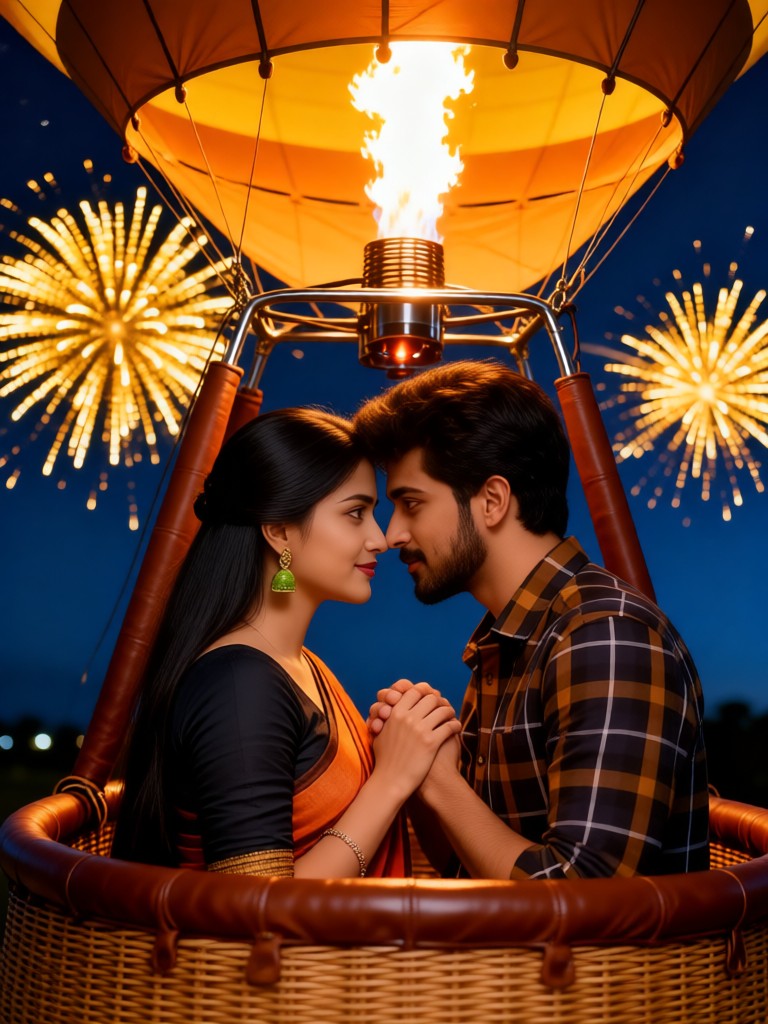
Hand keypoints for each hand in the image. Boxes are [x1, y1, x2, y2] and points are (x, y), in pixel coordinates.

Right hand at [371, 686, 460, 800]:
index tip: (430, 698)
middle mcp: (408, 718)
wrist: (391, 781)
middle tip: (443, 707)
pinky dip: (455, 725)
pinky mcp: (431, 742)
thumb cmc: (385, 760)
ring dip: (449, 712)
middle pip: (431, 698)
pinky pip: (449, 726)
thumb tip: (392, 709)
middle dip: (439, 701)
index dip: (424, 694)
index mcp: (395, 713)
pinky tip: (456, 728)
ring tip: (451, 716)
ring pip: (443, 710)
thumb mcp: (380, 734)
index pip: (414, 692)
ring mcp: (420, 729)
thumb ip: (387, 719)